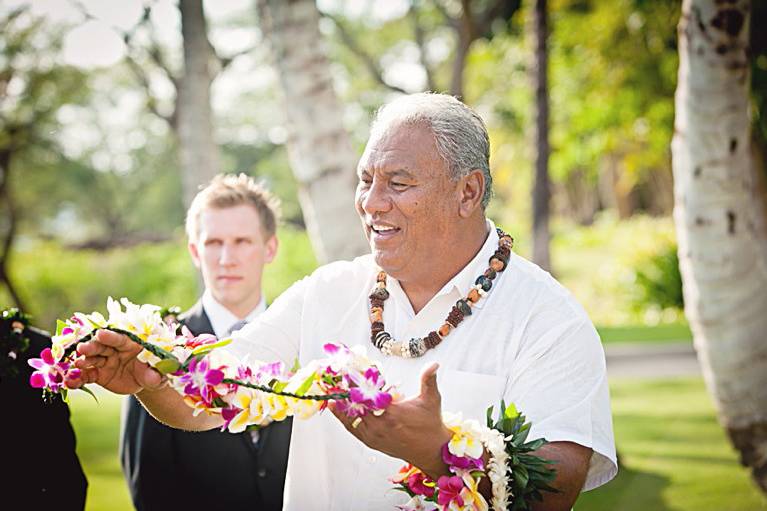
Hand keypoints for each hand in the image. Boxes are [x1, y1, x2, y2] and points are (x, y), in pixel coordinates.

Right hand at [66, 329, 164, 394]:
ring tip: (76, 363)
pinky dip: (77, 378)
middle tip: (82, 348)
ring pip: (91, 359)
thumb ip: (156, 375)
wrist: (144, 381)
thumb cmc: (153, 372)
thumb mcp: (158, 374)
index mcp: (131, 343)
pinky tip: (70, 381)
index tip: (100, 334)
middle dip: (92, 346)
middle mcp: (115, 350)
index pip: (120, 338)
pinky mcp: (97, 373)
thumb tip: (154, 378)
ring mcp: (104, 361)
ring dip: (83, 361)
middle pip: (102, 346)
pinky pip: (86, 375)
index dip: (110, 337)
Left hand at [331, 362, 452, 477]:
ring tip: (331, 389)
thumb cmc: (431, 424)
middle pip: (356, 406)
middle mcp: (380, 426)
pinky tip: (335, 407)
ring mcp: (374, 436)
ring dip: (342, 404)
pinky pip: (352, 429)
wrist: (431, 451)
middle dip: (346, 392)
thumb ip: (429, 380)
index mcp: (392, 414)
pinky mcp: (371, 442)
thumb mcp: (432, 400)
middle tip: (334, 378)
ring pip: (351, 418)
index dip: (356, 384)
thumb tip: (434, 363)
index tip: (347, 373)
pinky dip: (343, 418)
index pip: (368, 397)